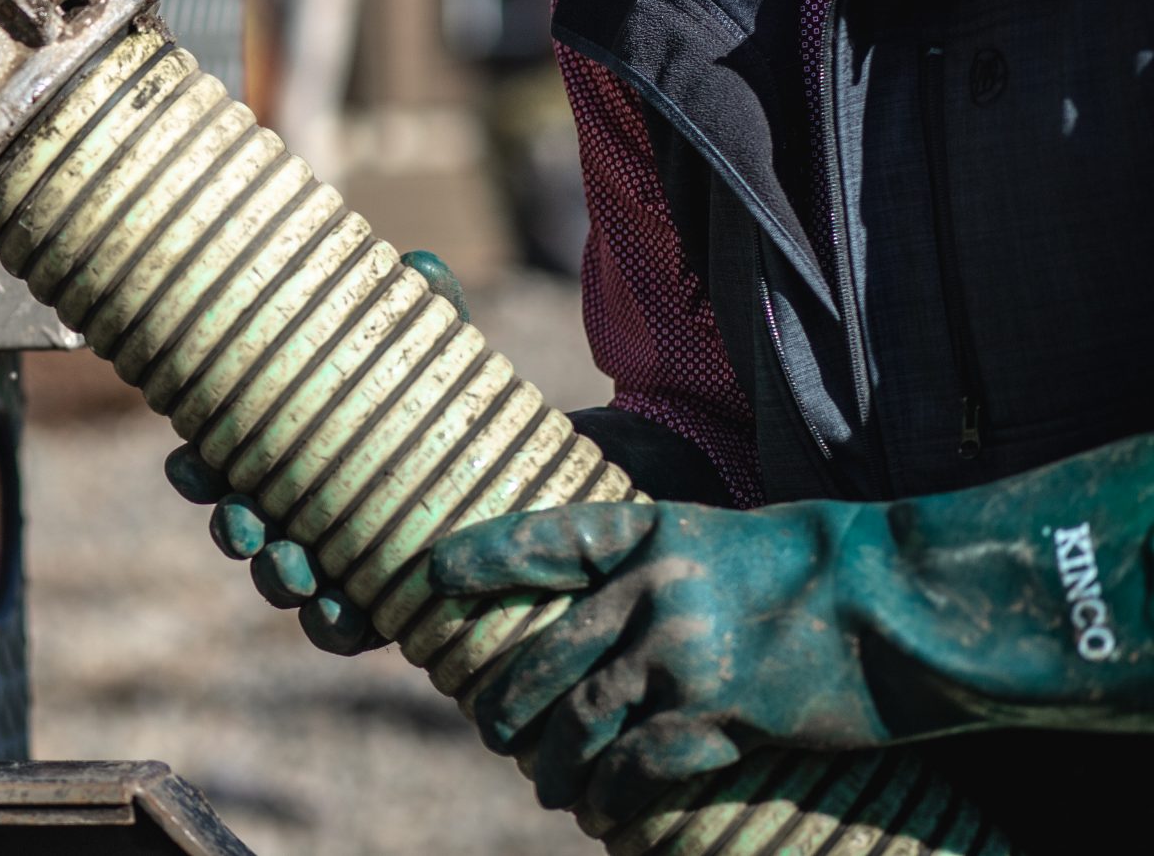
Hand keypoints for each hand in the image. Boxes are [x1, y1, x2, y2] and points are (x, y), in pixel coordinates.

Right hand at [159, 249, 468, 655]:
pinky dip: (336, 624)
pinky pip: (349, 628)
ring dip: (277, 577)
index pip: (227, 462)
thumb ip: (433, 316)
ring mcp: (344, 560)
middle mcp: (307, 508)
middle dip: (233, 528)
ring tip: (291, 567)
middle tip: (242, 524)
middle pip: (245, 525)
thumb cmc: (462, 409)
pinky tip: (340, 611)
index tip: (189, 466)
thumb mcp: (447, 360)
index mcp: (296, 452)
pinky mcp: (391, 605)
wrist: (541, 484)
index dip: (199, 471)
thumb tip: (421, 266)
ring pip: (288, 579)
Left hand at [429, 501, 871, 823]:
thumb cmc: (829, 568)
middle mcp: (652, 587)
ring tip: (549, 786)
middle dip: (510, 702)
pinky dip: (611, 793)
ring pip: (582, 718)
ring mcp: (681, 652)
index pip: (547, 540)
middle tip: (493, 730)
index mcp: (652, 531)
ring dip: (556, 762)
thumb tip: (621, 617)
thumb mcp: (735, 542)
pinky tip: (603, 811)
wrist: (906, 600)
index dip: (487, 557)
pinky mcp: (720, 712)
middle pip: (548, 654)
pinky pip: (637, 764)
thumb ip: (673, 572)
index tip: (435, 575)